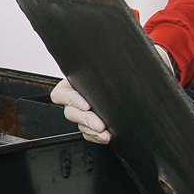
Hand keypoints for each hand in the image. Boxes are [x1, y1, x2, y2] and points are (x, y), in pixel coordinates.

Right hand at [50, 44, 174, 143]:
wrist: (132, 79)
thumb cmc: (120, 67)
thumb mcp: (117, 61)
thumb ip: (119, 59)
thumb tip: (130, 56)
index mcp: (74, 82)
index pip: (62, 93)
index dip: (72, 100)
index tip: (87, 105)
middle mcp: (76, 98)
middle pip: (70, 112)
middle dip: (86, 120)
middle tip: (100, 125)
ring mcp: (83, 112)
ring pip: (80, 125)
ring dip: (92, 131)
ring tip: (105, 133)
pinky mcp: (91, 123)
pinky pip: (88, 133)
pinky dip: (97, 137)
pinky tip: (106, 136)